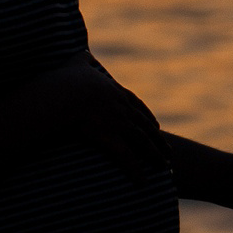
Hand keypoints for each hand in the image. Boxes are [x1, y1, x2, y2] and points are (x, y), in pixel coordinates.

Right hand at [34, 61, 164, 173]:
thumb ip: (83, 59)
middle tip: (167, 149)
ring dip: (154, 155)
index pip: (136, 105)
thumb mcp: (77, 63)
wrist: (64, 92)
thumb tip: (84, 51)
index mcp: (115, 92)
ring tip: (164, 165)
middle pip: (145, 125)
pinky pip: (127, 158)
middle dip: (157, 138)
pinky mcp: (111, 138)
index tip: (156, 125)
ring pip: (142, 142)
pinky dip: (136, 170)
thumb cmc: (66, 78)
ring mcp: (119, 123)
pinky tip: (143, 181)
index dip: (146, 116)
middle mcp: (122, 108)